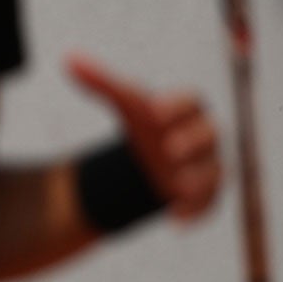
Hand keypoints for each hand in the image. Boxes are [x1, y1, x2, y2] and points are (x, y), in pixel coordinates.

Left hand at [66, 54, 221, 220]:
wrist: (154, 162)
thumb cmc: (146, 126)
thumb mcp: (125, 105)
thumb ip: (101, 82)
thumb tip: (68, 58)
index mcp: (188, 109)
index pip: (191, 101)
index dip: (176, 104)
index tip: (154, 109)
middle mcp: (204, 136)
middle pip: (209, 135)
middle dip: (193, 141)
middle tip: (170, 148)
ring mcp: (207, 166)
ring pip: (214, 172)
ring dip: (198, 179)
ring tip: (177, 185)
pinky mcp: (205, 194)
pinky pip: (209, 204)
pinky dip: (195, 213)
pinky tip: (175, 222)